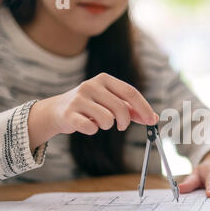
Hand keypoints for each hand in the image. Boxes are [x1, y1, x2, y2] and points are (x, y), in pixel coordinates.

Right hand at [28, 73, 158, 151]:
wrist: (56, 111)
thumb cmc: (89, 106)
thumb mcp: (110, 103)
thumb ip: (132, 110)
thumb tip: (153, 118)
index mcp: (104, 79)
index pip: (130, 92)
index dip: (144, 108)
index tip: (152, 120)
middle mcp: (91, 85)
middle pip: (121, 108)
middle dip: (125, 122)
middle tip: (121, 126)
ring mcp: (78, 98)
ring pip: (107, 119)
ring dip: (106, 126)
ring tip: (98, 122)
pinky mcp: (68, 113)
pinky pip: (90, 128)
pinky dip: (92, 130)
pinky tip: (87, 125)